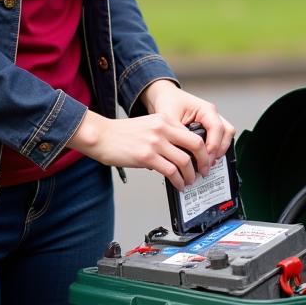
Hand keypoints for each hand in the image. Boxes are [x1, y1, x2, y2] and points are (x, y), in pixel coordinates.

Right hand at [67, 109, 206, 190]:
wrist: (101, 135)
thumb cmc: (121, 133)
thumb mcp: (148, 125)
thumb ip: (165, 134)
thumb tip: (180, 152)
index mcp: (165, 119)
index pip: (193, 133)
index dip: (203, 149)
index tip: (204, 159)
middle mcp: (163, 128)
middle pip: (196, 145)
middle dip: (203, 161)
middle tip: (204, 171)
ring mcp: (155, 142)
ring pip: (185, 161)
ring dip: (191, 175)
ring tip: (190, 182)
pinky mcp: (147, 156)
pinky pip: (171, 171)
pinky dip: (178, 181)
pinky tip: (178, 185)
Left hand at [138, 79, 235, 173]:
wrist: (165, 97)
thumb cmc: (169, 102)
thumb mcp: (169, 118)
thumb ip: (176, 134)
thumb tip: (180, 153)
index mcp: (205, 109)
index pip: (217, 128)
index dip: (213, 146)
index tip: (205, 159)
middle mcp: (212, 114)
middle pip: (227, 133)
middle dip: (219, 151)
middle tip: (207, 164)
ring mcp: (212, 121)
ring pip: (226, 137)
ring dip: (220, 151)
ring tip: (207, 163)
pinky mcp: (209, 128)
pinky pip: (220, 140)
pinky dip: (215, 150)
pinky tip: (205, 158)